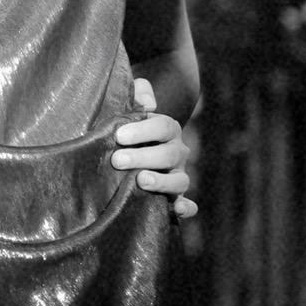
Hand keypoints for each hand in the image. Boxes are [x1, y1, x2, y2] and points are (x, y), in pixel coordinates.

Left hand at [112, 74, 196, 218]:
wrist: (132, 154)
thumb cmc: (128, 132)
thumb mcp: (130, 111)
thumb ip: (138, 96)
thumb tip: (144, 95)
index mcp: (167, 130)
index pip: (163, 126)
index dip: (143, 129)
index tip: (119, 135)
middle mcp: (176, 153)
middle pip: (169, 154)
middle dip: (143, 156)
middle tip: (117, 160)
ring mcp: (177, 176)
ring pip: (180, 180)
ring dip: (162, 181)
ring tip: (141, 180)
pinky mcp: (175, 198)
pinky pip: (188, 204)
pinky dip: (186, 208)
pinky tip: (176, 209)